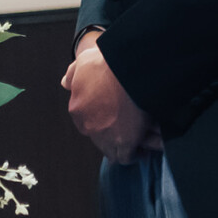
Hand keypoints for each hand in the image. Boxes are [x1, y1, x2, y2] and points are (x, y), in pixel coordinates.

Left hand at [62, 34, 153, 164]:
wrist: (130, 67)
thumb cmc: (109, 62)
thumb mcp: (84, 61)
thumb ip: (73, 73)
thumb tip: (65, 83)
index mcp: (78, 107)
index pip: (89, 122)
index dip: (105, 121)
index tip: (117, 118)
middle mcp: (88, 125)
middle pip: (101, 139)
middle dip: (116, 135)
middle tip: (132, 130)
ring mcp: (106, 135)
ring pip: (114, 151)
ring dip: (127, 146)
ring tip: (145, 142)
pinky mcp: (125, 141)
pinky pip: (128, 156)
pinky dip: (138, 152)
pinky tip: (151, 146)